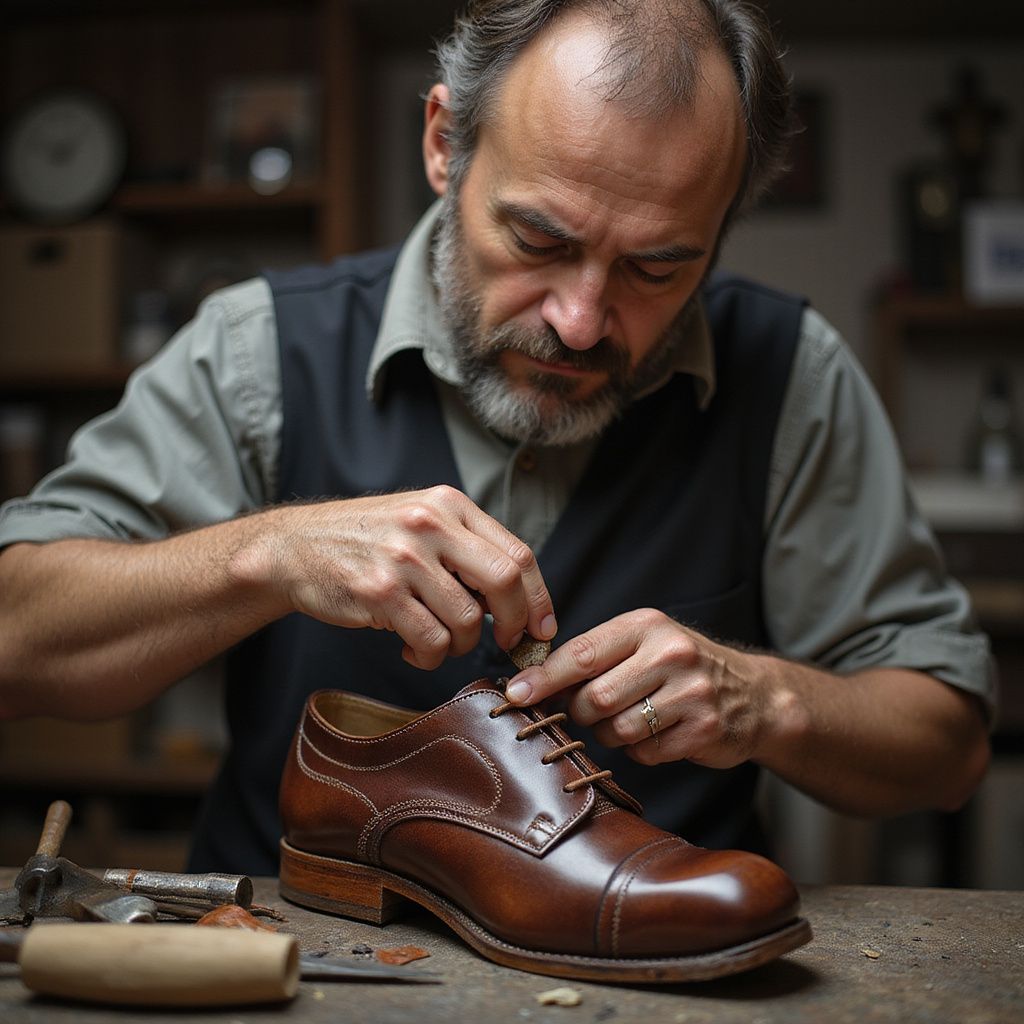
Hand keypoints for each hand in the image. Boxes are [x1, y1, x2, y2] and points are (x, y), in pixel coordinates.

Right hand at [248, 485, 556, 669]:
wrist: (295, 547)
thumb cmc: (366, 540)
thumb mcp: (420, 521)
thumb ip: (467, 548)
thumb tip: (520, 600)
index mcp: (448, 505)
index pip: (517, 553)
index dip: (539, 597)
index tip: (542, 627)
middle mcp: (430, 525)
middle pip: (504, 582)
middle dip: (516, 623)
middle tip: (506, 642)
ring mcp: (403, 558)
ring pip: (468, 620)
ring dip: (461, 644)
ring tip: (438, 641)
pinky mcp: (379, 593)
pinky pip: (431, 642)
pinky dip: (430, 657)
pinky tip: (413, 649)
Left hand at [503, 608, 776, 767]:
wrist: (754, 695)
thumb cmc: (679, 667)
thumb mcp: (642, 644)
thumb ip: (593, 657)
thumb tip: (530, 682)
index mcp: (647, 625)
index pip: (581, 653)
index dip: (543, 678)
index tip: (515, 694)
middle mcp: (671, 653)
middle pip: (594, 699)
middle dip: (580, 712)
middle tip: (589, 710)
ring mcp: (691, 692)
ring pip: (616, 730)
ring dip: (610, 734)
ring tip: (631, 719)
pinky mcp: (704, 730)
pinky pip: (645, 753)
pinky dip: (641, 750)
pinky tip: (658, 733)